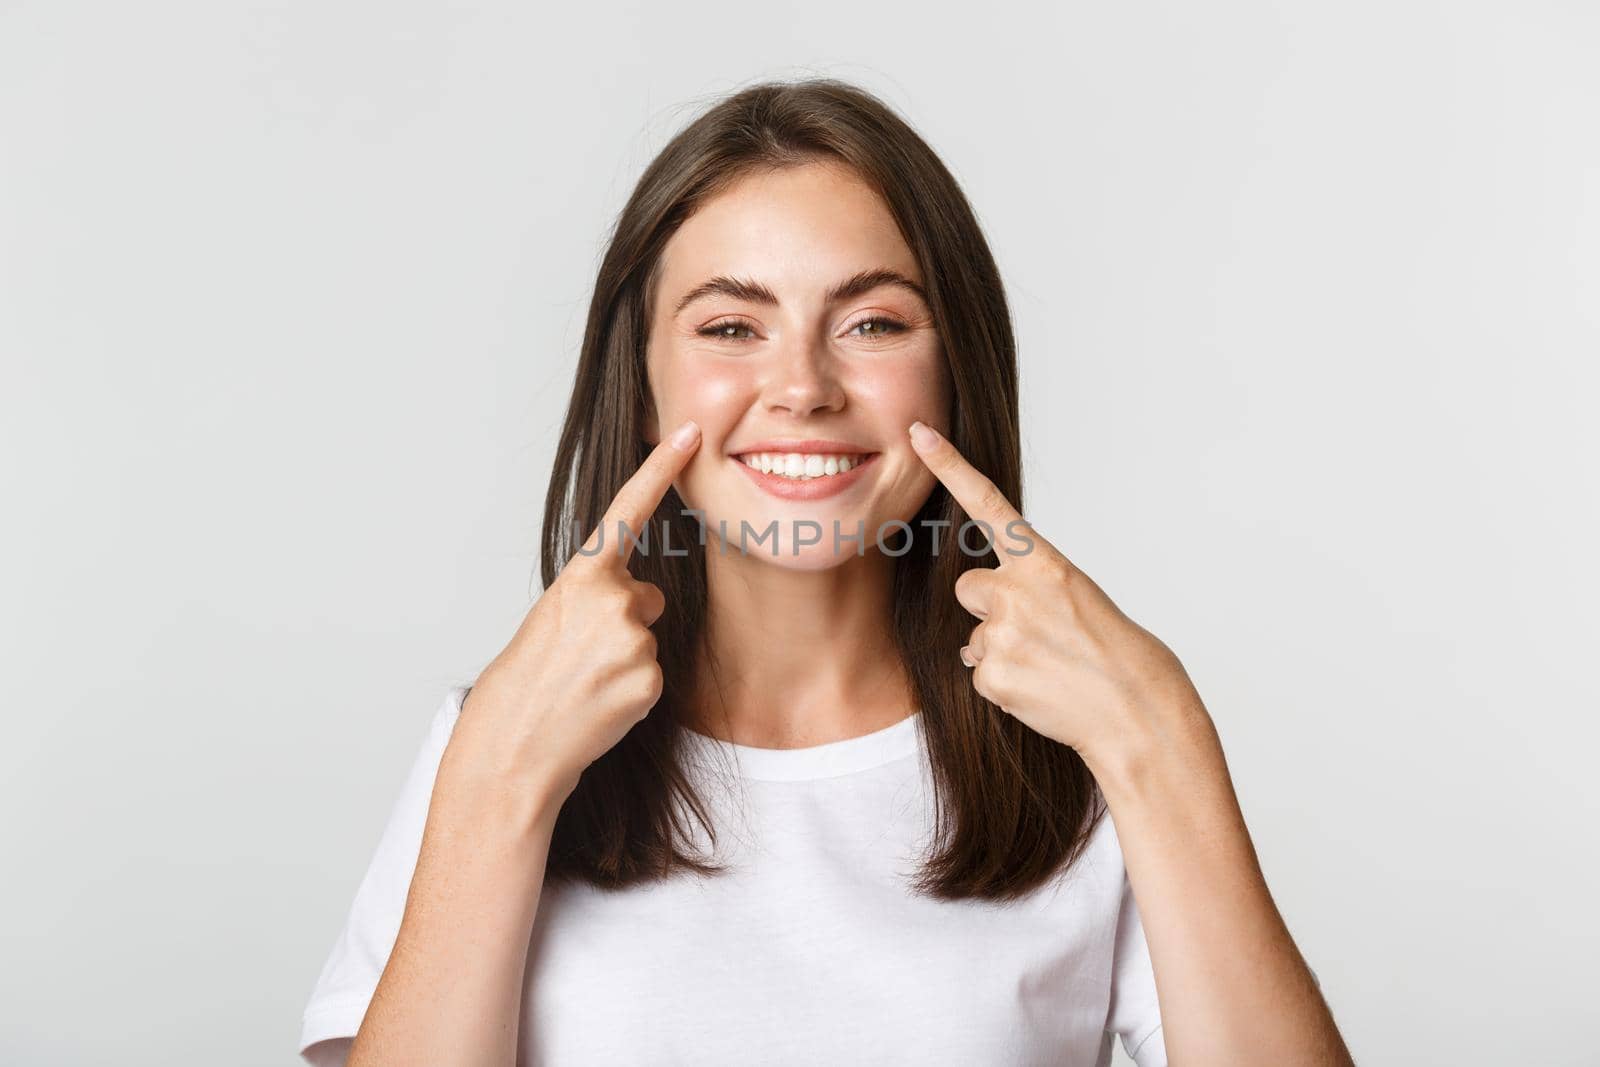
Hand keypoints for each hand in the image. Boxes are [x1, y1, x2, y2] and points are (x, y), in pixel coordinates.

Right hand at [451, 419, 701, 804]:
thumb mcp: (554, 618)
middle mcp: (613, 598)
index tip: (690, 432)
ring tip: (582, 683)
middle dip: (624, 622)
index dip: (661, 468)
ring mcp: (634, 640)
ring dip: (624, 660)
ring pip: (648, 639)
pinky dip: (630, 692)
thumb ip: (598, 595)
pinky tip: (598, 704)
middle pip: (647, 598)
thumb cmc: (527, 681)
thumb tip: (642, 601)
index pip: (628, 511)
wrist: (514, 744)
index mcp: (582, 576)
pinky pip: (652, 676)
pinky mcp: (649, 679)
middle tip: (578, 656)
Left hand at [907, 420, 1208, 773]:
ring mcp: (1002, 634)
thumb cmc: (1112, 653)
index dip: (950, 467)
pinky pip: (980, 674)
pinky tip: (1041, 689)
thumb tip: (981, 624)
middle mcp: (1017, 591)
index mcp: (1045, 563)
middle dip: (988, 607)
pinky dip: (1005, 684)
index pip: (987, 505)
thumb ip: (1029, 590)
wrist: (1135, 711)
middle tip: (1036, 633)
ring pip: (975, 637)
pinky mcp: (992, 675)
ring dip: (1002, 651)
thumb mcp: (1077, 599)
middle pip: (969, 588)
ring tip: (1049, 666)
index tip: (919, 434)